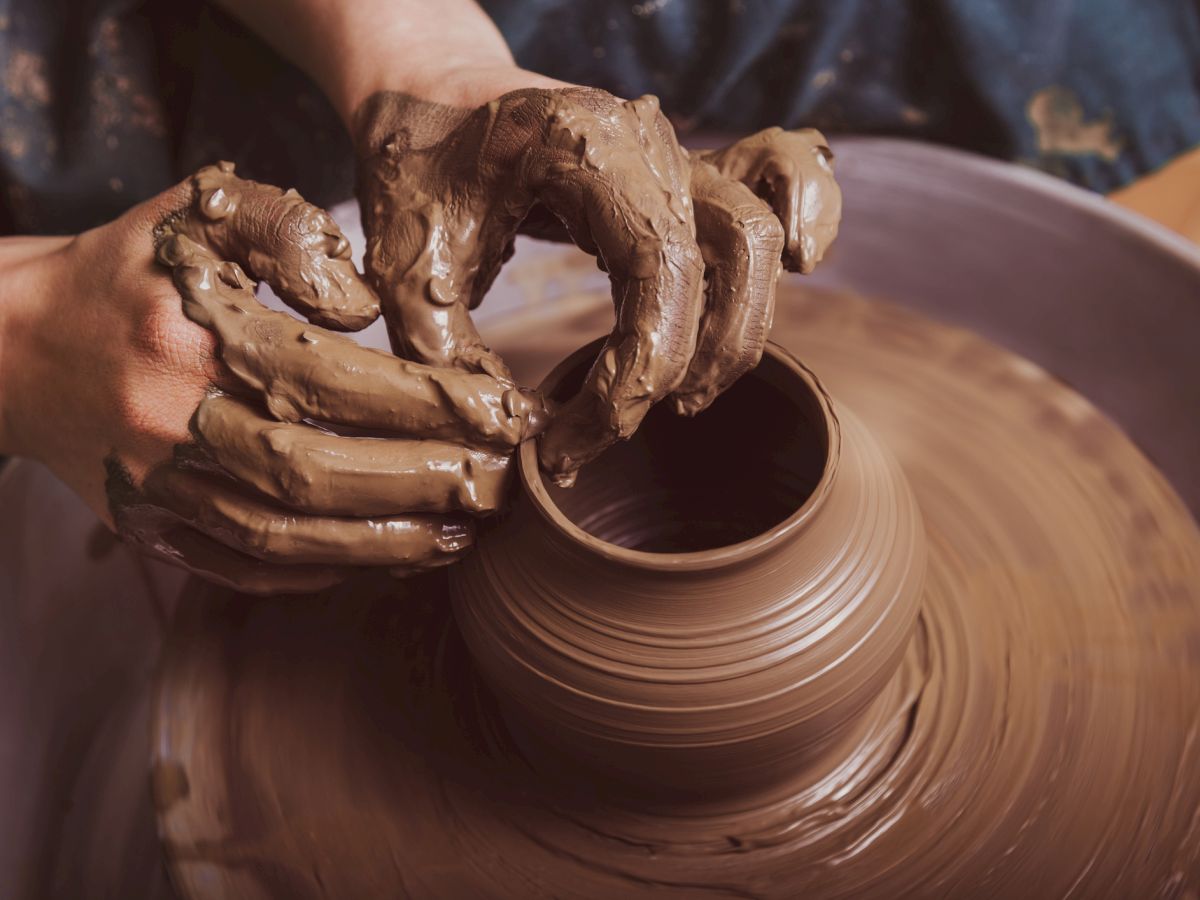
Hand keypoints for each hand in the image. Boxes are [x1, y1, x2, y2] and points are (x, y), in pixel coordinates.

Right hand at [0, 163, 547, 593]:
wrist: (15, 344)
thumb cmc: (127, 271)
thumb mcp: (200, 213)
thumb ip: (288, 232)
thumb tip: (362, 308)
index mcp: (192, 338)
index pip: (333, 381)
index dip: (425, 404)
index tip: (498, 413)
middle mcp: (171, 424)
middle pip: (317, 473)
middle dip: (421, 484)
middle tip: (499, 487)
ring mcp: (157, 489)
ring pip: (284, 538)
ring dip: (382, 545)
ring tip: (460, 537)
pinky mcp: (151, 528)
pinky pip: (242, 568)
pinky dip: (319, 574)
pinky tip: (382, 561)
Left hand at [354, 86, 839, 485]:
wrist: (430, 92)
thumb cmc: (419, 163)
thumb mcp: (406, 256)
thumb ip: (443, 346)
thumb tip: (509, 429)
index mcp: (588, 149)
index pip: (659, 274)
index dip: (632, 375)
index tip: (569, 439)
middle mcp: (651, 143)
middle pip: (734, 254)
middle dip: (692, 362)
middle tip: (620, 428)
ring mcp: (675, 152)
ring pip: (761, 230)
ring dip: (744, 324)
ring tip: (688, 396)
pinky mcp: (681, 171)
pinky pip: (775, 175)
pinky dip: (806, 209)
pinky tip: (804, 262)